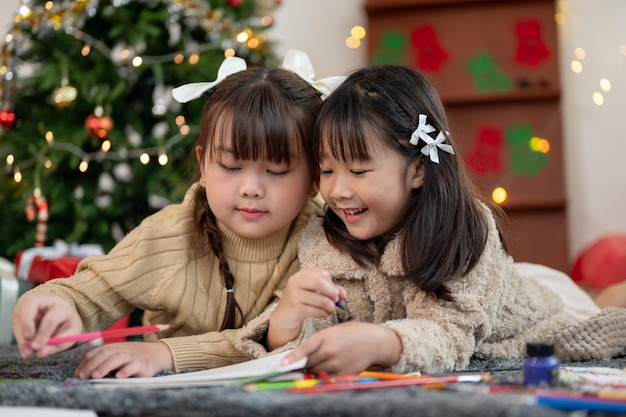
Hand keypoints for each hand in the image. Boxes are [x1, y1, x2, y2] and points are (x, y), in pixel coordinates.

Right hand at [13, 294, 82, 358]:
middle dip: (26, 323)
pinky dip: (19, 337)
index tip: (36, 347)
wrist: (65, 318)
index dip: (43, 333)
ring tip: (27, 352)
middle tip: (26, 342)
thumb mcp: (69, 336)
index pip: (51, 317)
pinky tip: (25, 349)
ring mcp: (34, 305)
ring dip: (20, 335)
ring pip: (20, 314)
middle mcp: (47, 301)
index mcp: (63, 307)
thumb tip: (40, 353)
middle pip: (31, 303)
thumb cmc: (68, 326)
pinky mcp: (24, 311)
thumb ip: (56, 345)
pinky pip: (17, 322)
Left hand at [75, 341, 173, 378]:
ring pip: (118, 358)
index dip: (85, 363)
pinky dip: (126, 370)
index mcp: (112, 347)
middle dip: (92, 364)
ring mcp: (132, 356)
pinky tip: (119, 376)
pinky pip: (134, 365)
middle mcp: (121, 350)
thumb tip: (83, 373)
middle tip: (84, 376)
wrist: (156, 353)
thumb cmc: (132, 357)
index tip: (78, 374)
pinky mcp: (142, 363)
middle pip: (105, 353)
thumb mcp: (116, 356)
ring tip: (96, 376)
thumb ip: (102, 361)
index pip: (95, 352)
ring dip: (105, 366)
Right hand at [268, 268, 345, 348]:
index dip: (332, 284)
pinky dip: (324, 314)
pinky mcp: (295, 309)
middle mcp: (295, 282)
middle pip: (320, 282)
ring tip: (331, 310)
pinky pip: (316, 311)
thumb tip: (343, 295)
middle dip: (332, 293)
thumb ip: (331, 290)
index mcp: (301, 274)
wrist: (284, 317)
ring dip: (330, 307)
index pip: (323, 274)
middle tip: (336, 301)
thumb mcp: (314, 292)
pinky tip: (324, 315)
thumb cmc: (302, 301)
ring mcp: (294, 295)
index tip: (334, 293)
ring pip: (321, 300)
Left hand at [282, 322, 402, 374]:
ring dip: (313, 370)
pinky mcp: (343, 373)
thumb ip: (320, 341)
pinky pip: (327, 378)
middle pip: (308, 363)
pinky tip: (328, 369)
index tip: (283, 364)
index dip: (293, 357)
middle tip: (302, 363)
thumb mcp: (334, 331)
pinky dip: (324, 376)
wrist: (375, 342)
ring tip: (319, 363)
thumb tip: (304, 353)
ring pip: (316, 372)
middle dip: (303, 364)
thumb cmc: (354, 333)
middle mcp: (330, 351)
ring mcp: (337, 363)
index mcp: (326, 336)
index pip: (305, 349)